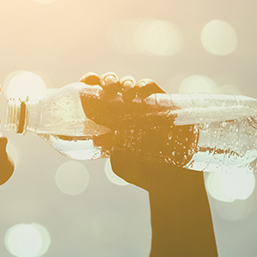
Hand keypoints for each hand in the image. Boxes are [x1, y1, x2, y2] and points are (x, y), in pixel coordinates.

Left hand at [79, 72, 200, 191]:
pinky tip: (139, 92)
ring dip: (125, 83)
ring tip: (125, 93)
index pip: (95, 95)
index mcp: (109, 119)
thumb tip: (118, 150)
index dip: (89, 83)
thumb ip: (120, 163)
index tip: (84, 83)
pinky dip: (144, 86)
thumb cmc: (145, 171)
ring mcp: (142, 105)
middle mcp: (124, 108)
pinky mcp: (161, 104)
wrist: (172, 175)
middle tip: (107, 90)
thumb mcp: (128, 170)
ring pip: (130, 84)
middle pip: (112, 85)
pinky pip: (151, 88)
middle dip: (108, 81)